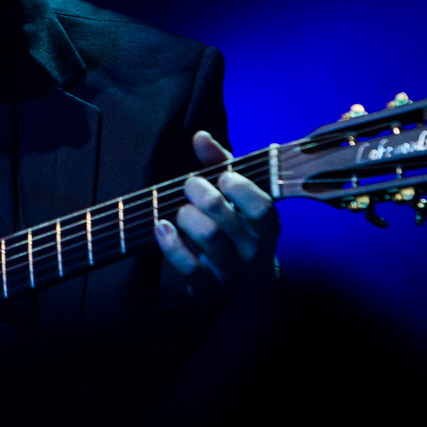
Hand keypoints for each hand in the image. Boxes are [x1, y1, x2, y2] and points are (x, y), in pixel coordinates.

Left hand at [155, 130, 276, 286]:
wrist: (245, 286)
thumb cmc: (237, 227)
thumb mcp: (236, 195)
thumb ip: (220, 164)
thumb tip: (200, 136)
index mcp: (266, 226)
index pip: (262, 208)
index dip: (240, 188)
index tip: (222, 177)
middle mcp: (253, 251)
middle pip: (225, 220)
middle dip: (201, 194)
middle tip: (190, 185)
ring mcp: (232, 272)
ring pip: (209, 239)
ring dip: (187, 216)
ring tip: (180, 210)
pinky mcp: (208, 289)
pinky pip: (189, 268)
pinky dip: (171, 244)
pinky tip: (161, 227)